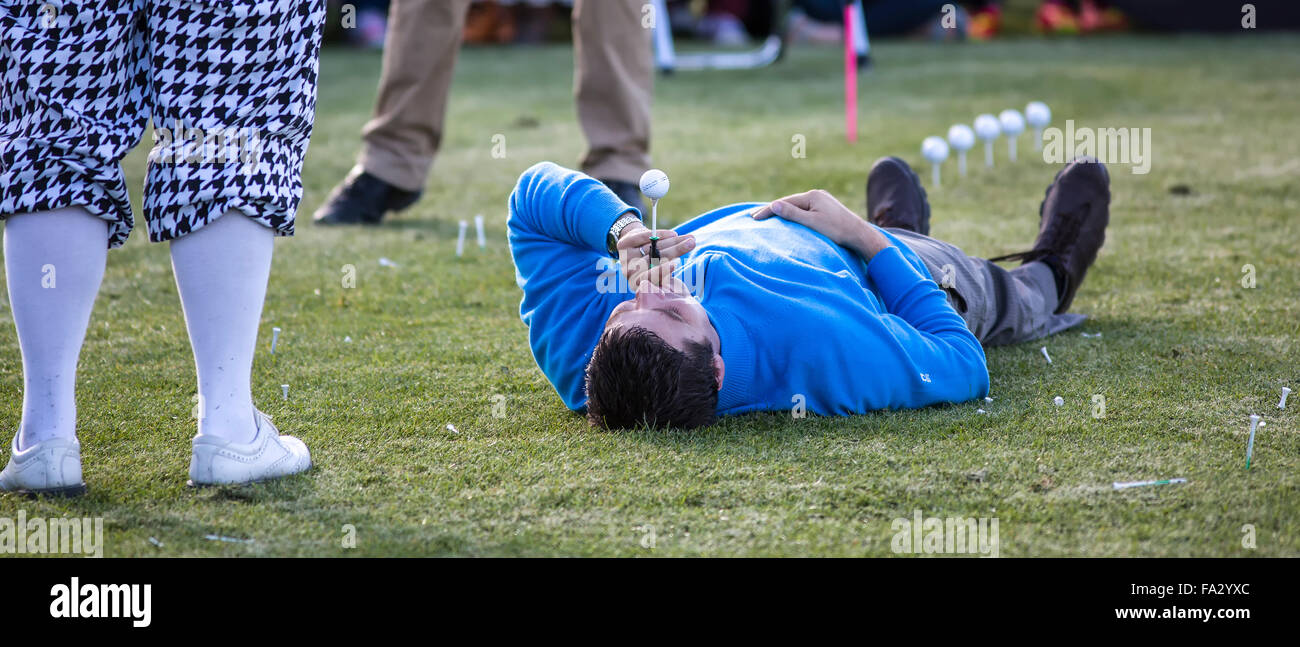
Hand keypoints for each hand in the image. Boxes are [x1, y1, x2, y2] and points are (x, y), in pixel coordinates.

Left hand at [616, 222, 694, 286]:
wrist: (633, 248)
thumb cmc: (651, 265)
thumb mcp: (657, 274)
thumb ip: (663, 277)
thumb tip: (674, 283)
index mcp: (638, 284)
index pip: (650, 279)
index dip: (662, 272)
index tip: (675, 265)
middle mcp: (629, 273)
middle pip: (653, 260)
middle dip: (674, 251)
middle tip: (691, 244)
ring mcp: (624, 259)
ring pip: (652, 248)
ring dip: (673, 242)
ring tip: (689, 239)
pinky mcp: (623, 245)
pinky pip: (644, 237)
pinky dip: (660, 234)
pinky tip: (673, 234)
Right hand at [751, 189, 891, 259]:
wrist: (859, 234)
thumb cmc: (836, 230)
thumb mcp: (812, 223)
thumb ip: (792, 214)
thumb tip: (774, 205)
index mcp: (812, 196)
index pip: (784, 202)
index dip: (768, 210)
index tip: (754, 218)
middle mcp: (817, 194)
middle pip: (790, 202)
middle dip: (773, 209)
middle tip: (754, 216)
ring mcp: (822, 201)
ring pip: (797, 206)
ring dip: (782, 211)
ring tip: (767, 216)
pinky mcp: (826, 208)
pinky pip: (805, 210)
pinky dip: (793, 214)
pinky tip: (788, 218)